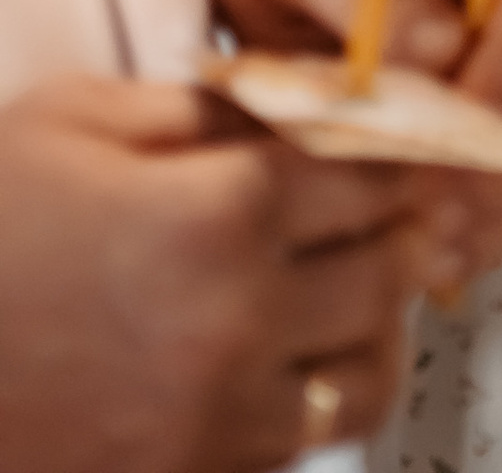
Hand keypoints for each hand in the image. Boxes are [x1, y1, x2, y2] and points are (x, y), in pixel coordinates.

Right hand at [0, 72, 416, 470]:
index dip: (391, 145)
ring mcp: (218, 416)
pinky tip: (284, 361)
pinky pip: (303, 438)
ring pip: (368, 365)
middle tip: (381, 206)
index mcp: (218, 211)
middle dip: (392, 226)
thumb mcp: (72, 123)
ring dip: (373, 322)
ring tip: (350, 290)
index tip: (395, 137)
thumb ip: (198, 108)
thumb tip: (294, 98)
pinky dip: (315, 398)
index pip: (371, 167)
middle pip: (388, 264)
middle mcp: (240, 318)